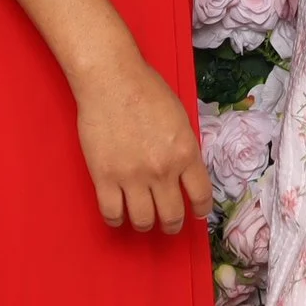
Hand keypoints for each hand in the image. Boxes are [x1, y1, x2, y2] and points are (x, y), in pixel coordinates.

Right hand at [74, 52, 209, 232]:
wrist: (111, 80)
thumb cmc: (147, 90)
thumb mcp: (180, 118)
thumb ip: (185, 148)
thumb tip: (186, 171)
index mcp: (186, 153)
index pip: (200, 196)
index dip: (201, 210)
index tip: (197, 214)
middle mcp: (162, 171)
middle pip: (172, 215)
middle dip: (173, 224)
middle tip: (169, 224)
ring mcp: (132, 177)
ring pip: (143, 220)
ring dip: (145, 225)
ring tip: (144, 221)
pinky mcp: (104, 178)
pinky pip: (112, 213)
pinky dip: (117, 221)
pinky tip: (118, 217)